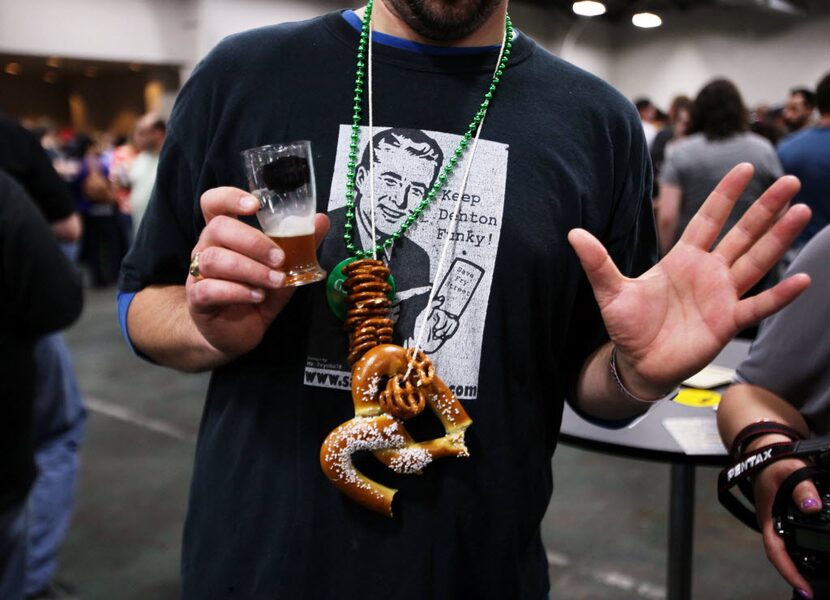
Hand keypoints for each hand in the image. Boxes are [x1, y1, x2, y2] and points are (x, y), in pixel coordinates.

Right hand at [186, 186, 328, 355]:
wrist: (237, 333)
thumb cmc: (257, 294)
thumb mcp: (283, 269)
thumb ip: (300, 246)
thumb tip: (321, 219)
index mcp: (225, 235)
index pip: (214, 203)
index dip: (229, 197)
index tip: (255, 205)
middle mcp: (207, 248)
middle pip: (218, 228)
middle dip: (253, 241)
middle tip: (279, 258)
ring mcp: (198, 274)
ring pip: (214, 259)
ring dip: (250, 269)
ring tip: (275, 281)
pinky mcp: (198, 300)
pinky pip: (210, 289)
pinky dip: (238, 291)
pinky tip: (257, 297)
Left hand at [568, 163, 810, 395]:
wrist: (638, 363)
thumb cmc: (628, 326)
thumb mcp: (610, 291)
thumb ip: (597, 262)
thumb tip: (573, 234)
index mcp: (682, 259)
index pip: (708, 219)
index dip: (725, 195)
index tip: (743, 167)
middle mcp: (707, 273)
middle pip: (742, 234)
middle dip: (765, 208)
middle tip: (790, 181)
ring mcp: (721, 296)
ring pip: (756, 261)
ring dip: (778, 239)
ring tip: (801, 212)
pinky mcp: (727, 323)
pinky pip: (758, 306)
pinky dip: (780, 294)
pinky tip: (803, 278)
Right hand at [752, 451, 821, 596]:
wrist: (766, 451)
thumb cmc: (773, 462)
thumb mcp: (789, 470)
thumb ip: (802, 487)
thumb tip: (813, 506)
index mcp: (769, 519)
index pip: (777, 552)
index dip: (790, 573)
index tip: (805, 590)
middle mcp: (773, 524)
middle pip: (785, 556)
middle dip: (799, 574)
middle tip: (815, 588)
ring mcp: (779, 521)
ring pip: (791, 548)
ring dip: (804, 562)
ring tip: (820, 574)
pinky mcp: (786, 517)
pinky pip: (795, 538)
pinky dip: (807, 548)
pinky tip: (820, 550)